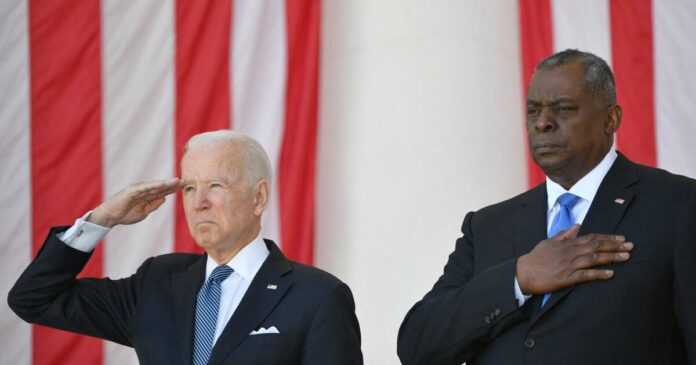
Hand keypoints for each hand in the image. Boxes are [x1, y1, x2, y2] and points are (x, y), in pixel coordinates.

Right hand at [87, 178, 184, 227]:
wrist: (110, 216)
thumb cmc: (126, 214)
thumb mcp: (143, 212)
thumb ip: (153, 205)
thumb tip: (164, 198)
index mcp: (147, 196)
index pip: (163, 191)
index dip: (173, 189)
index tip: (184, 186)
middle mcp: (144, 191)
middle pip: (161, 187)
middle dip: (173, 184)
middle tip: (185, 181)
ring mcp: (138, 190)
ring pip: (154, 186)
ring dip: (165, 183)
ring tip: (176, 181)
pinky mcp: (131, 191)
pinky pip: (144, 188)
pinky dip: (153, 186)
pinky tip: (161, 185)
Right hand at [516, 225, 633, 293]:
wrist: (523, 272)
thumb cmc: (535, 257)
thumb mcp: (549, 242)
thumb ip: (564, 234)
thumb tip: (577, 226)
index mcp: (566, 243)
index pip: (591, 237)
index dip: (607, 238)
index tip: (621, 238)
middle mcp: (570, 252)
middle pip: (596, 246)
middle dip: (615, 246)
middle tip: (631, 246)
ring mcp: (568, 265)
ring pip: (594, 259)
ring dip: (611, 258)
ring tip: (626, 257)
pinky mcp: (566, 278)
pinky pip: (585, 275)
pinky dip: (599, 274)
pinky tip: (611, 273)